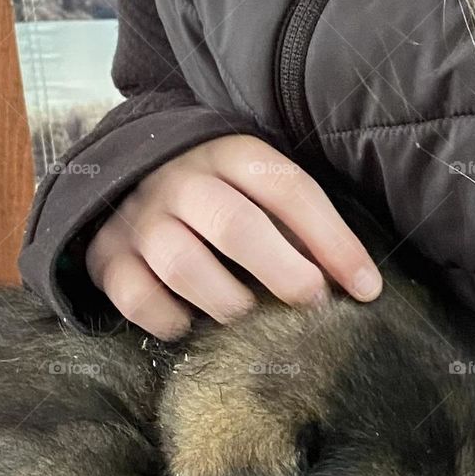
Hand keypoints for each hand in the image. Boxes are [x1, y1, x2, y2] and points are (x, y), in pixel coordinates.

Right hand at [85, 135, 381, 338]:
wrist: (130, 174)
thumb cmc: (222, 192)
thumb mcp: (261, 187)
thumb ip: (302, 226)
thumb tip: (358, 286)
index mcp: (233, 154)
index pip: (290, 192)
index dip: (334, 242)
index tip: (367, 288)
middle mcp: (183, 180)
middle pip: (237, 227)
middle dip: (285, 274)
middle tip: (313, 304)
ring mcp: (141, 217)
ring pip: (185, 265)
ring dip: (228, 302)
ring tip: (248, 315)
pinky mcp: (107, 255)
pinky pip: (138, 298)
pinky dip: (171, 319)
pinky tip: (192, 321)